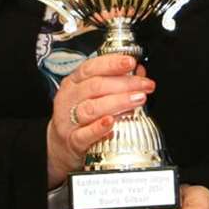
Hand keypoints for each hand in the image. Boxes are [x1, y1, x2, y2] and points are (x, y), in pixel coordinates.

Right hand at [46, 54, 152, 187]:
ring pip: (91, 108)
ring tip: (137, 100)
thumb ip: (116, 82)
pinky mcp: (72, 141)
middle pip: (95, 86)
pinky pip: (85, 134)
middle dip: (124, 84)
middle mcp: (69, 99)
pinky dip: (99, 128)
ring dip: (117, 102)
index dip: (111, 64)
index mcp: (73, 83)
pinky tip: (112, 122)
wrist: (62, 147)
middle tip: (145, 86)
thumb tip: (139, 71)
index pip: (91, 68)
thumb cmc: (81, 117)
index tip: (131, 62)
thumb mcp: (93, 96)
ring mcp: (68, 120)